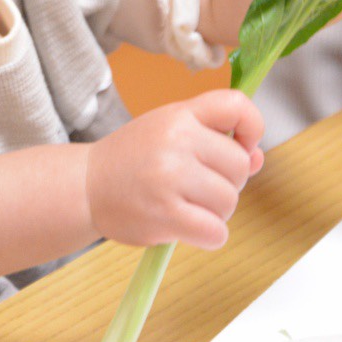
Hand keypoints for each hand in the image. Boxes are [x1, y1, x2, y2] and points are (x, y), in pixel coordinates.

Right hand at [85, 90, 264, 249]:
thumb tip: (256, 157)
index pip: (236, 104)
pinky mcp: (166, 214)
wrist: (85, 187)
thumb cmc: (132, 159)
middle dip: (228, 182)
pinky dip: (209, 236)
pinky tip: (189, 228)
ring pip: (229, 201)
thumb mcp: (169, 132)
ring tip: (187, 206)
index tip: (243, 143)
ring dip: (216, 212)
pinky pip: (216, 232)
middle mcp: (177, 140)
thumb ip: (214, 139)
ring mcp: (170, 177)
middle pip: (239, 165)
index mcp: (179, 115)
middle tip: (198, 186)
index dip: (252, 126)